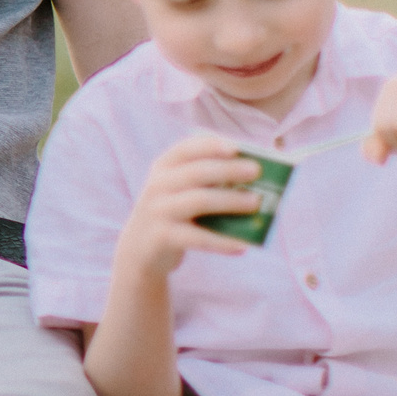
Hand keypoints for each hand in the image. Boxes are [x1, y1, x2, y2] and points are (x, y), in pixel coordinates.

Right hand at [115, 134, 263, 282]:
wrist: (139, 249)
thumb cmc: (173, 213)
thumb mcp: (179, 190)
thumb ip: (207, 181)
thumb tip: (254, 181)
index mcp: (164, 167)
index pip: (186, 148)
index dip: (211, 146)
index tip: (237, 147)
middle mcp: (158, 185)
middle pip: (196, 172)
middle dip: (228, 169)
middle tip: (256, 171)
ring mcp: (158, 211)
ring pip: (198, 201)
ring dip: (230, 200)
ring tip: (256, 203)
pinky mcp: (162, 237)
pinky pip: (197, 237)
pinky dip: (222, 241)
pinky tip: (243, 246)